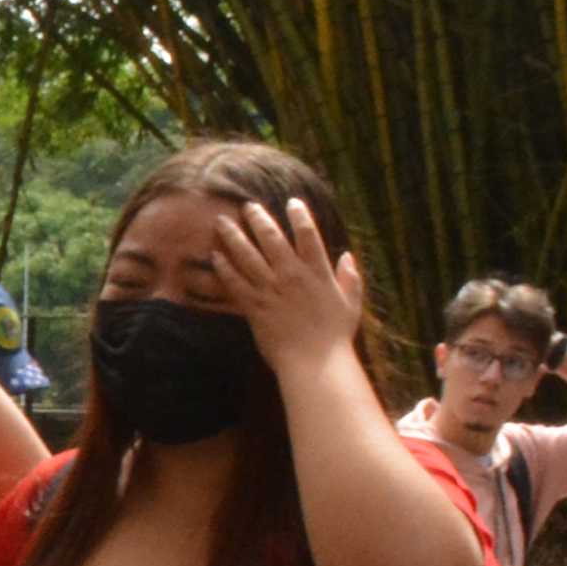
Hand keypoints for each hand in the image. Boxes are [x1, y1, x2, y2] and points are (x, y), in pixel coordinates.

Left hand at [217, 196, 373, 381]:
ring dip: (233, 236)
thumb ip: (350, 277)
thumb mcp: (351, 303)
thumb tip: (347, 256)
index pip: (309, 234)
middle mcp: (292, 276)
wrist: (315, 364)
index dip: (300, 215)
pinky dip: (224, 267)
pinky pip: (235, 283)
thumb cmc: (335, 337)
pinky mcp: (254, 307)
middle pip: (272, 239)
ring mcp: (271, 291)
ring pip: (248, 256)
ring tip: (221, 221)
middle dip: (258, 218)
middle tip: (247, 206)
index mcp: (318, 272)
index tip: (292, 202)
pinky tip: (215, 255)